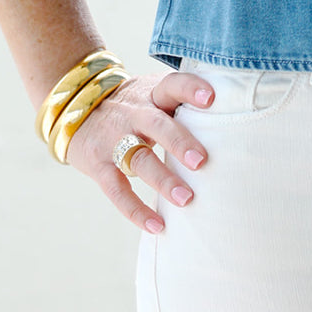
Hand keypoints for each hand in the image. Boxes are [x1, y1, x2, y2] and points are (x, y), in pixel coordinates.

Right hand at [64, 70, 214, 233]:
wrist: (78, 108)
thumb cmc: (136, 105)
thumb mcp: (154, 93)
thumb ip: (182, 102)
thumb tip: (233, 115)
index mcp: (152, 93)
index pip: (172, 84)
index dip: (190, 89)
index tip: (211, 98)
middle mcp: (134, 113)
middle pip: (157, 124)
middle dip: (179, 142)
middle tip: (202, 161)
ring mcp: (114, 138)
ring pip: (138, 159)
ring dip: (162, 180)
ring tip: (187, 199)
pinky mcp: (98, 164)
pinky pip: (117, 190)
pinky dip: (135, 210)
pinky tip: (157, 226)